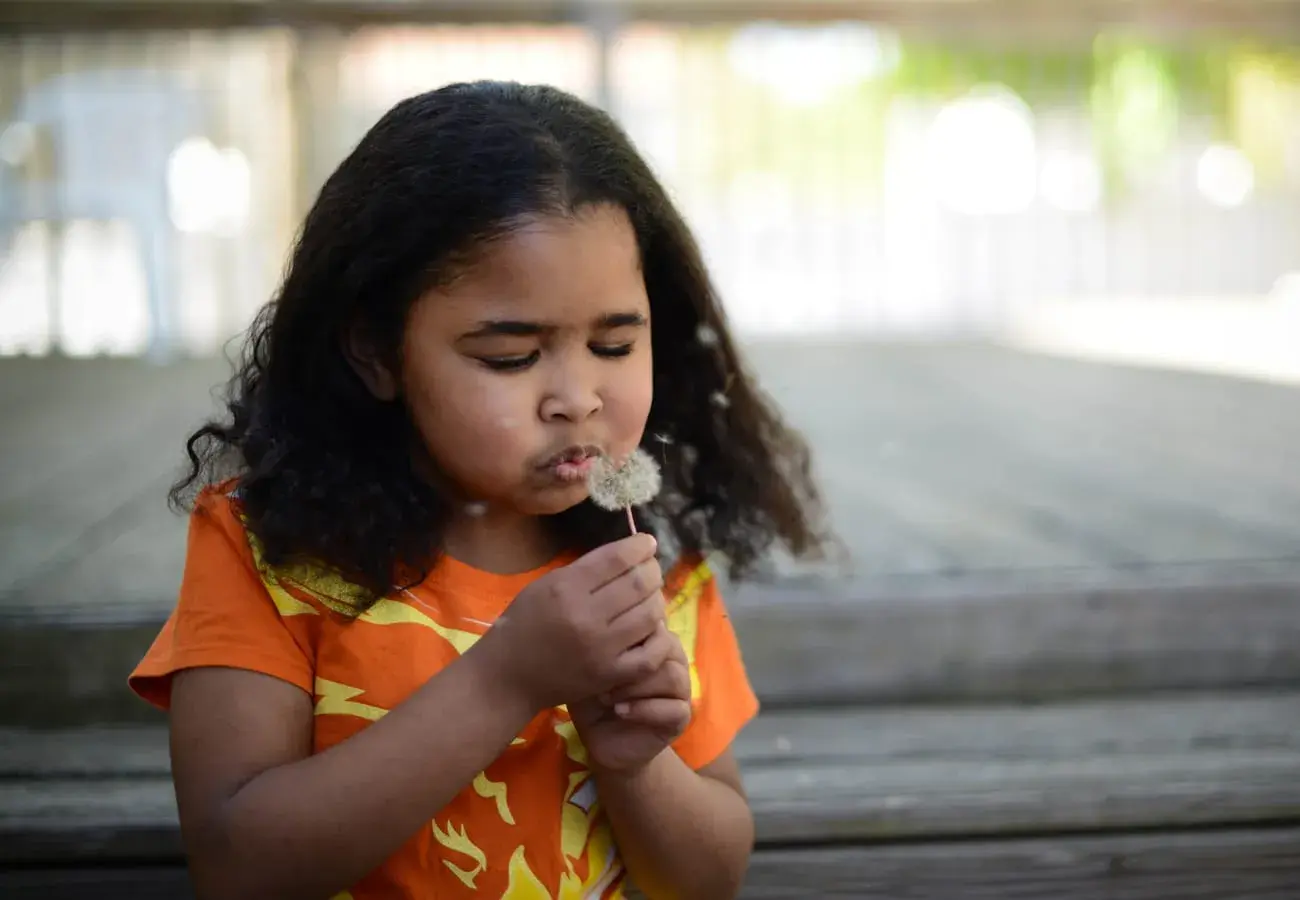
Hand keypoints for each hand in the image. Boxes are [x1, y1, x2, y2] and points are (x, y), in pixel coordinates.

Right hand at [481, 534, 666, 713]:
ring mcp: (601, 649)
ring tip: (651, 595)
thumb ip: (585, 569)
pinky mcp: (610, 675)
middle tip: (652, 568)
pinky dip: (658, 636)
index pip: (617, 559)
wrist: (510, 676)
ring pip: (650, 615)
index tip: (648, 543)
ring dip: (657, 600)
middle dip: (652, 570)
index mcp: (566, 588)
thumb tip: (628, 553)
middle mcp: (586, 617)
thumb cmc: (525, 623)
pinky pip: (651, 653)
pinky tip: (653, 627)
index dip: (639, 546)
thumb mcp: (546, 585)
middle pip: (639, 584)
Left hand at [570, 623, 691, 773]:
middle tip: (601, 676)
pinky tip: (620, 711)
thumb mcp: (591, 667)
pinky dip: (644, 709)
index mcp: (656, 643)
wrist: (603, 739)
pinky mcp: (680, 718)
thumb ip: (601, 645)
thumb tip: (601, 623)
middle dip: (631, 661)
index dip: (629, 636)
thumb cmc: (595, 697)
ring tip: (608, 696)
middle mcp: (673, 661)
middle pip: (665, 647)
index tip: (600, 651)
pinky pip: (673, 708)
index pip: (654, 623)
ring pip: (671, 675)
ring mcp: (681, 690)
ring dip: (635, 686)